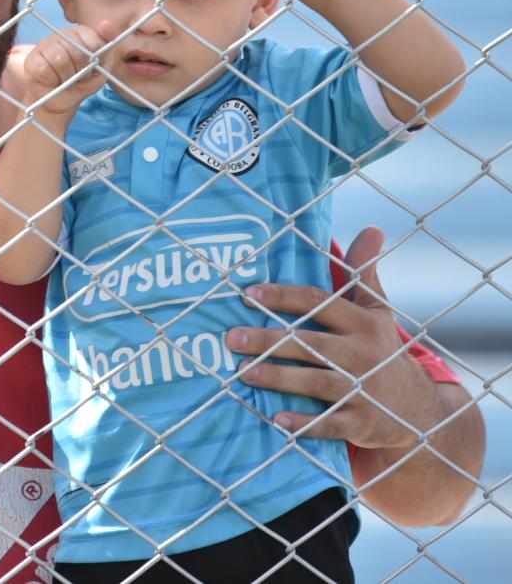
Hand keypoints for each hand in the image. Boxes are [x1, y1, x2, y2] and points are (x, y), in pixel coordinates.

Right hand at [21, 22, 114, 117]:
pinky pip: (44, 70)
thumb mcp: (101, 69)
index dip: (94, 62)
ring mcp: (45, 44)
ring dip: (66, 78)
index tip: (92, 70)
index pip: (94, 42)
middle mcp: (63, 33)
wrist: (60, 101)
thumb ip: (106, 48)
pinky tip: (52, 81)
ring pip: (60, 60)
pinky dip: (51, 81)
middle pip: (78, 52)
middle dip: (81, 72)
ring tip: (65, 80)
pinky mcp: (32, 59)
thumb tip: (107, 24)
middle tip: (77, 78)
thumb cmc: (81, 82)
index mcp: (82, 32)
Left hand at [225, 227, 438, 449]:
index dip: (283, 297)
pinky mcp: (363, 423)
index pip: (318, 303)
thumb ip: (366, 273)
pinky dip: (306, 423)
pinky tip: (277, 421)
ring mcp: (364, 391)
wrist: (422, 410)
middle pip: (310, 344)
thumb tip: (372, 229)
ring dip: (279, 379)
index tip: (248, 295)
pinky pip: (331, 425)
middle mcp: (364, 354)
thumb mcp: (378, 312)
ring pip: (316, 383)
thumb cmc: (382, 350)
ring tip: (243, 373)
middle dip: (269, 341)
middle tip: (231, 338)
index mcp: (363, 323)